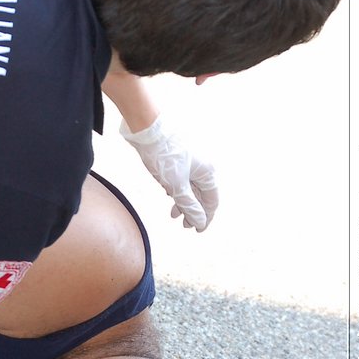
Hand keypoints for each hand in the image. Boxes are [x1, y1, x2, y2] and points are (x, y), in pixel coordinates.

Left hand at [120, 115, 218, 230]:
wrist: (147, 128)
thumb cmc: (163, 154)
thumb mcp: (176, 185)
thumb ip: (189, 205)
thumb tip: (200, 221)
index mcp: (208, 171)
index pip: (212, 201)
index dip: (206, 217)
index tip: (198, 230)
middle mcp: (203, 166)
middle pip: (202, 195)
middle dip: (193, 211)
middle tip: (184, 225)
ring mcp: (191, 160)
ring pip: (191, 187)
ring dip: (183, 202)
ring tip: (173, 214)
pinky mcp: (179, 157)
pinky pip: (183, 178)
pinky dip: (177, 190)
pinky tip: (169, 194)